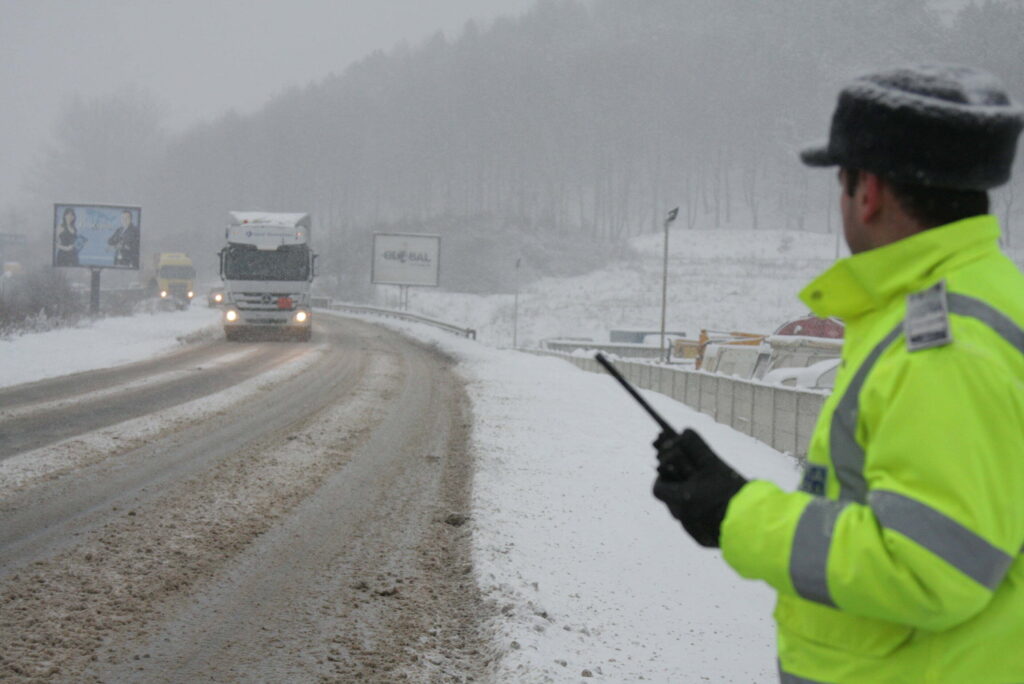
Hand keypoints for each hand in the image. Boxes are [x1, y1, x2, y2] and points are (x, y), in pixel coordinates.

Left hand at [652, 429, 746, 547]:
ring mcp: (694, 532)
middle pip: (671, 500)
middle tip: (693, 477)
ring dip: (693, 502)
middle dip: (679, 487)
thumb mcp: (714, 465)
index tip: (673, 468)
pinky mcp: (706, 541)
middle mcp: (683, 518)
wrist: (756, 525)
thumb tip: (683, 431)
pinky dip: (704, 516)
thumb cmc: (733, 493)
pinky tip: (719, 508)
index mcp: (681, 499)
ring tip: (710, 492)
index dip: (664, 476)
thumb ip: (696, 448)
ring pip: (685, 513)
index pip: (658, 488)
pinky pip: (698, 526)